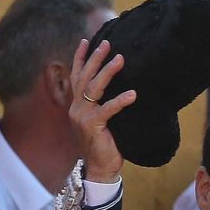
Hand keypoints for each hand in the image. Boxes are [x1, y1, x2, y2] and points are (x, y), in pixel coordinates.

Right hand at [67, 39, 138, 182]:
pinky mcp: (92, 127)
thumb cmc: (105, 144)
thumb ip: (103, 105)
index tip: (86, 41)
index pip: (77, 77)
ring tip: (120, 59)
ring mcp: (82, 117)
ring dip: (107, 72)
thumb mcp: (102, 121)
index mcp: (77, 106)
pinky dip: (120, 101)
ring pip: (93, 88)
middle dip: (95, 58)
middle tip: (107, 43)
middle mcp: (76, 109)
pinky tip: (132, 94)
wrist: (100, 169)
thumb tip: (122, 86)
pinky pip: (107, 109)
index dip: (80, 58)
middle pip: (84, 77)